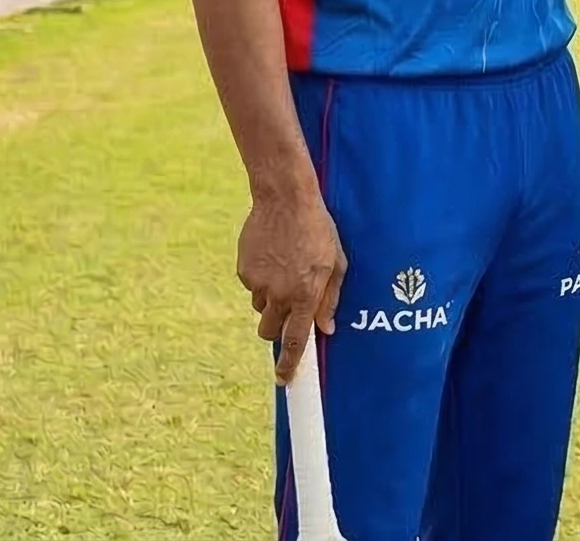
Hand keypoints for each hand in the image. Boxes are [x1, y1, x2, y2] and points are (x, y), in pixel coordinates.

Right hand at [240, 190, 345, 383]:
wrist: (285, 199)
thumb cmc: (318, 229)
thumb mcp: (336, 263)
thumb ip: (331, 298)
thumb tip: (327, 328)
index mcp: (305, 295)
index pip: (296, 340)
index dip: (290, 364)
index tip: (284, 379)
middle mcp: (279, 294)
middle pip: (269, 331)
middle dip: (275, 329)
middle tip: (286, 310)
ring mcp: (258, 283)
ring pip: (259, 307)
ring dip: (270, 300)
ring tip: (284, 269)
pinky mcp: (243, 270)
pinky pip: (251, 286)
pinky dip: (261, 279)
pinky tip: (272, 256)